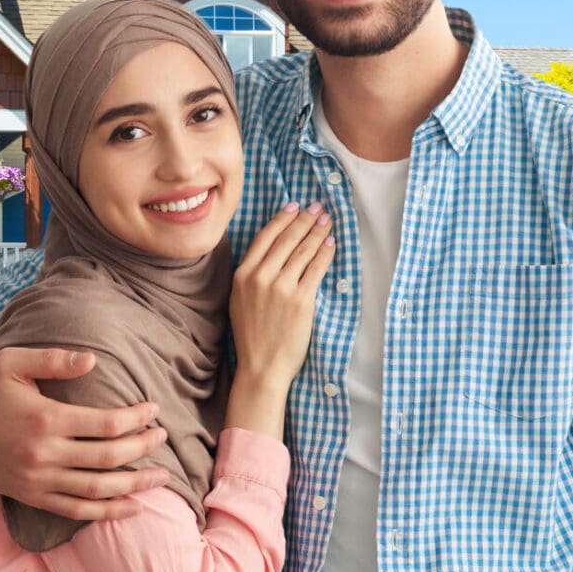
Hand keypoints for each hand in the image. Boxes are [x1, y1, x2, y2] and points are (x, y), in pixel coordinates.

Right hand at [0, 346, 171, 520]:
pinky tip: (132, 507)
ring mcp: (38, 480)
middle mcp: (44, 453)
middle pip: (108, 457)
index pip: (106, 424)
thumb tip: (93, 360)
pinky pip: (76, 511)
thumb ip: (53, 359)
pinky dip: (107, 513)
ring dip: (134, 485)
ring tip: (161, 477)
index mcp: (45, 418)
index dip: (136, 418)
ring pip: (97, 490)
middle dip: (143, 448)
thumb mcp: (13, 362)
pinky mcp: (32, 496)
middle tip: (163, 437)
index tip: (153, 409)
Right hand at [230, 202, 334, 390]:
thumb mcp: (240, 300)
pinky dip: (325, 253)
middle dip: (305, 220)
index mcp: (242, 275)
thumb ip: (251, 276)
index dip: (282, 218)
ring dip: (318, 232)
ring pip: (303, 251)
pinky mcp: (301, 300)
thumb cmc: (251, 336)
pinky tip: (331, 244)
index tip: (294, 205)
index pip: (265, 237)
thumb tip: (271, 254)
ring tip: (327, 221)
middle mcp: (260, 277)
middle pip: (287, 239)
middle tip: (318, 207)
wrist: (261, 366)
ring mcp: (281, 287)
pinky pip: (316, 269)